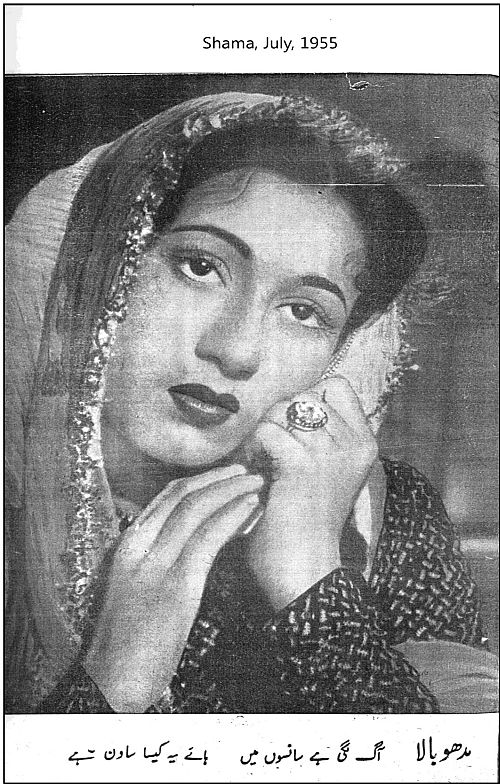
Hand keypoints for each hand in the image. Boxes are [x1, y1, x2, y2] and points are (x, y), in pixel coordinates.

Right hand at [84, 464, 262, 711]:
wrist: (113, 681)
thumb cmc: (127, 640)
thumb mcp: (134, 588)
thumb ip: (154, 560)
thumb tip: (182, 541)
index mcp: (128, 545)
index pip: (165, 497)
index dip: (199, 480)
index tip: (224, 473)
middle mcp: (139, 546)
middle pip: (181, 495)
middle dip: (217, 477)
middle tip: (245, 469)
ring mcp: (156, 565)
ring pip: (195, 509)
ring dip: (230, 489)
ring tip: (255, 481)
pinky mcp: (176, 586)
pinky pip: (208, 538)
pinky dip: (232, 517)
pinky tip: (250, 508)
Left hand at [243, 376, 379, 609]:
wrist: (306, 572)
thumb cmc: (308, 524)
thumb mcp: (325, 471)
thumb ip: (319, 437)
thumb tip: (286, 403)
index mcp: (365, 444)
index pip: (336, 386)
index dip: (307, 401)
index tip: (294, 434)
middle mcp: (354, 444)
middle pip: (304, 395)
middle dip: (279, 418)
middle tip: (270, 453)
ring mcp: (331, 454)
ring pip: (282, 410)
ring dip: (263, 434)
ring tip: (262, 463)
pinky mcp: (302, 466)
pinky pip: (266, 431)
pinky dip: (253, 449)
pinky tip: (256, 473)